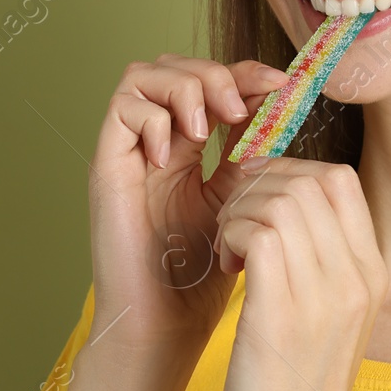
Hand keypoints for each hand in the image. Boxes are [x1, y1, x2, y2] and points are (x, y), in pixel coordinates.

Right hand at [87, 54, 289, 350]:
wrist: (165, 323)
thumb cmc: (201, 274)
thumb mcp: (239, 201)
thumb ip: (250, 154)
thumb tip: (278, 106)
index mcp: (189, 149)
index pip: (212, 83)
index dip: (246, 73)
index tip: (283, 85)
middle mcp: (156, 143)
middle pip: (175, 66)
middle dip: (214, 73)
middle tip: (240, 110)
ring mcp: (129, 152)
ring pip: (144, 75)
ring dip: (184, 88)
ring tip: (206, 128)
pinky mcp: (107, 166)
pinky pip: (121, 110)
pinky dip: (153, 121)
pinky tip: (172, 158)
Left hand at [212, 156, 388, 390]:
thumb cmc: (296, 386)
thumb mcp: (329, 315)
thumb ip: (321, 259)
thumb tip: (286, 202)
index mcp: (373, 273)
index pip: (340, 179)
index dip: (289, 172)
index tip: (257, 201)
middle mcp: (356, 279)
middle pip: (307, 181)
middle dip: (256, 186)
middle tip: (234, 224)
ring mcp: (323, 297)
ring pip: (279, 200)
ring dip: (238, 210)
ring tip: (227, 246)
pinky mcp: (281, 317)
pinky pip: (257, 235)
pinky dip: (230, 235)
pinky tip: (223, 265)